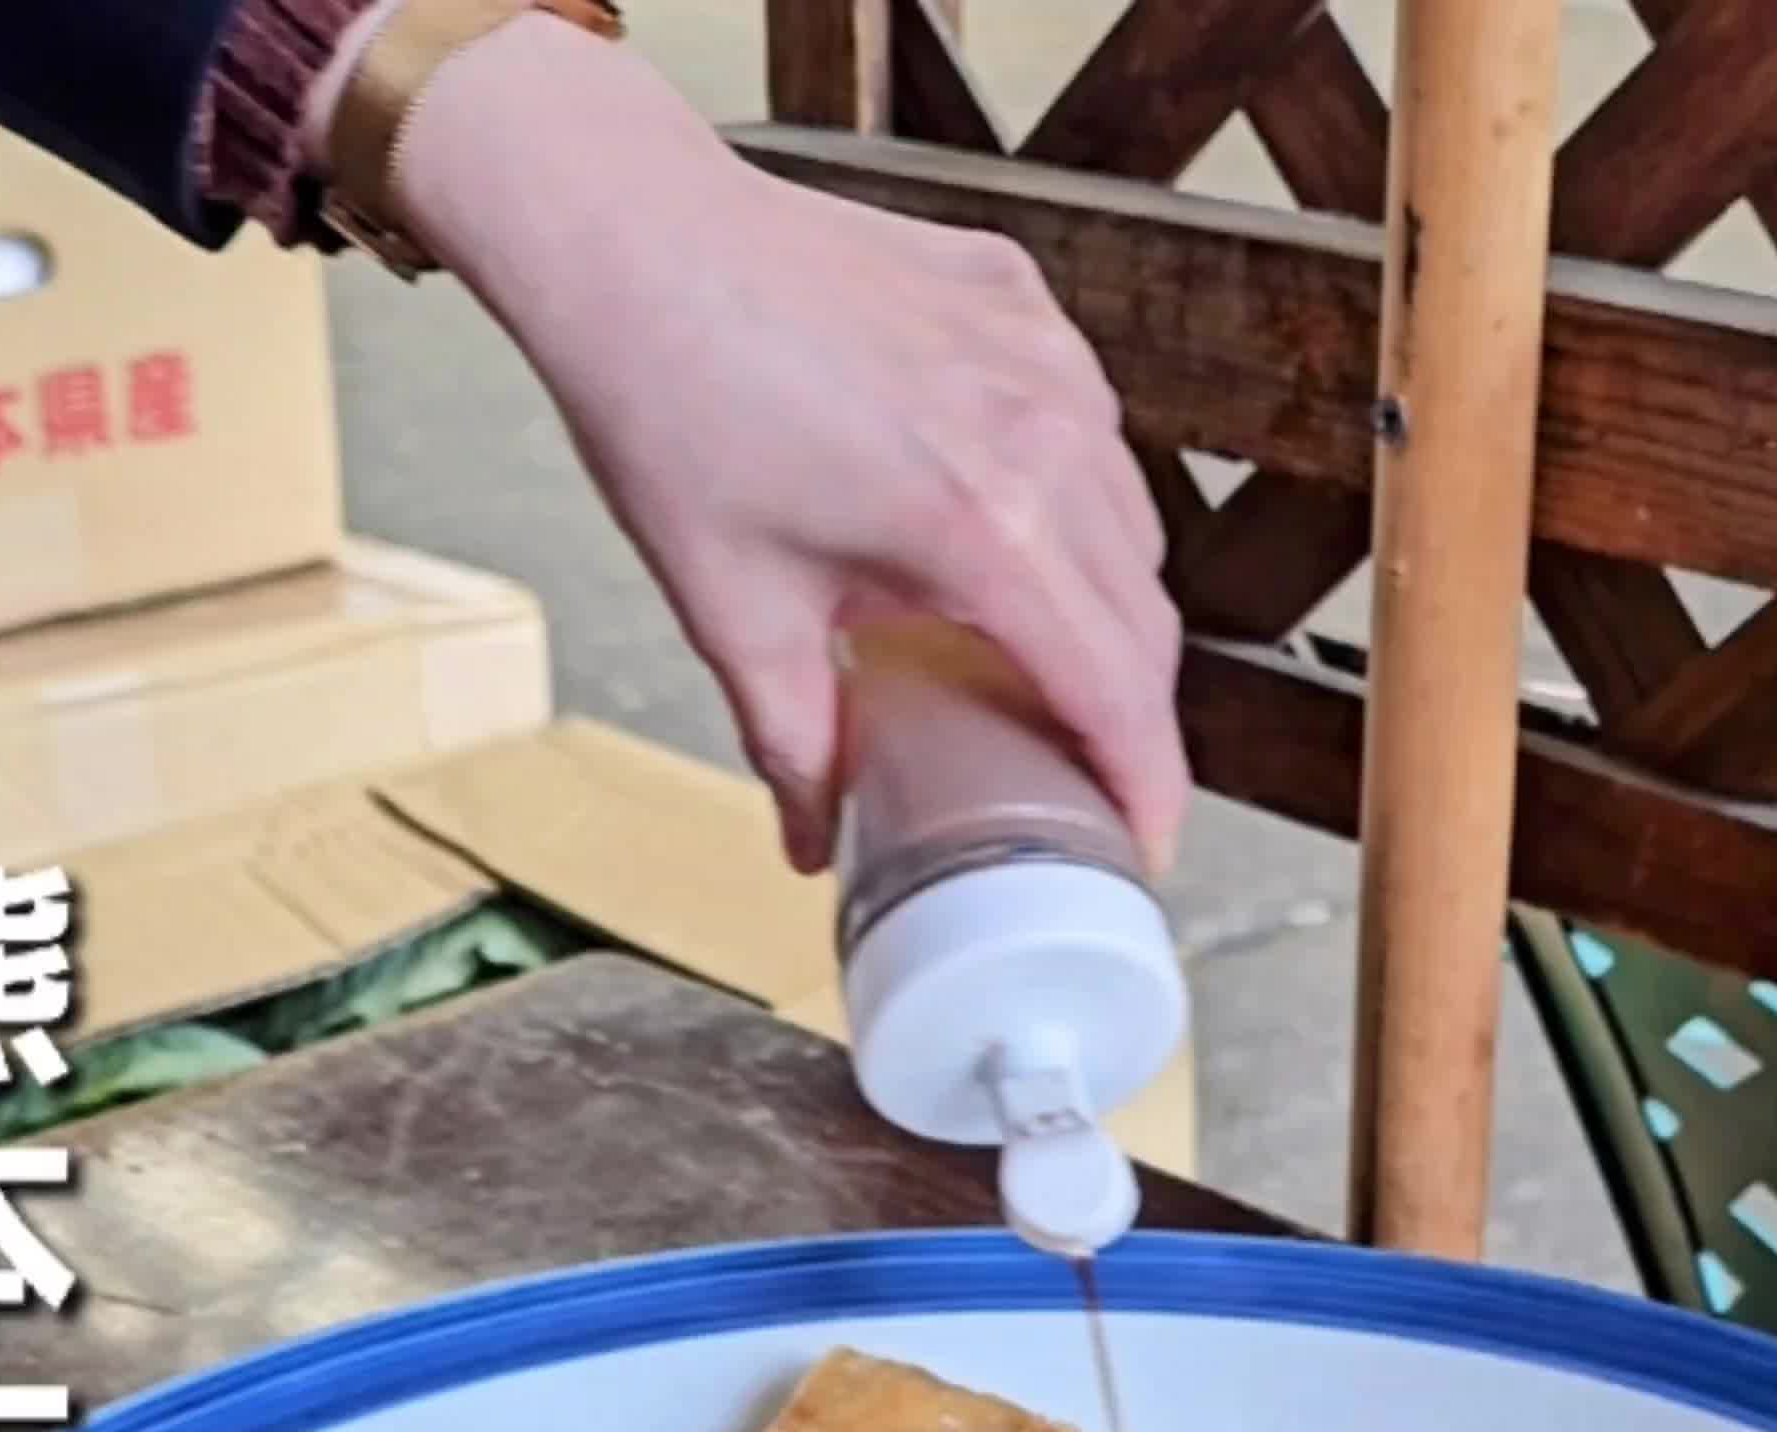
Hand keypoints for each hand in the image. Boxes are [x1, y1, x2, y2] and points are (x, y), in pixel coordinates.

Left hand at [320, 14, 1185, 872]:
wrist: (632, 237)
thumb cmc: (672, 404)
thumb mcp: (734, 611)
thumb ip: (793, 744)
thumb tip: (814, 841)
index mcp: (984, 528)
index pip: (1116, 689)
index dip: (1145, 786)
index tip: (1142, 848)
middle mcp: (1043, 434)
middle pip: (1142, 615)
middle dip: (1128, 713)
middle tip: (1084, 777)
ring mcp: (1043, 356)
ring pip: (1129, 521)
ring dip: (1104, 607)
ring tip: (1043, 662)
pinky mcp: (1020, 302)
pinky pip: (1088, 429)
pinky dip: (1071, 499)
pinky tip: (1003, 528)